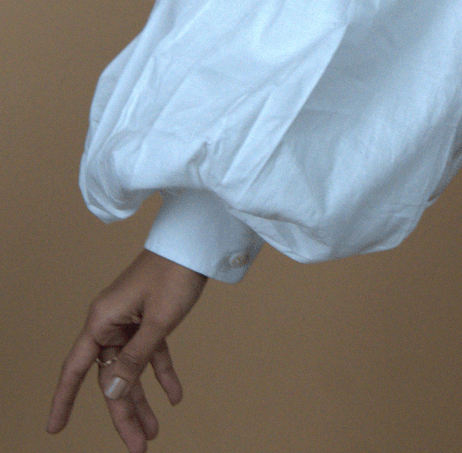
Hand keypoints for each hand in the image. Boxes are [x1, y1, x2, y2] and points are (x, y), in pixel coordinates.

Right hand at [46, 249, 208, 451]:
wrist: (196, 242)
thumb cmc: (174, 274)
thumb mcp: (157, 322)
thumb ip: (135, 359)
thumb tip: (112, 393)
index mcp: (102, 321)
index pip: (76, 368)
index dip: (63, 399)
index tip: (54, 428)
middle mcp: (111, 323)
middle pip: (110, 378)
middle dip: (123, 413)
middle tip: (138, 447)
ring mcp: (130, 321)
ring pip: (131, 370)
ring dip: (142, 399)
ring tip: (154, 432)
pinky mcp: (150, 318)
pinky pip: (151, 354)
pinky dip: (162, 374)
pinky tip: (174, 396)